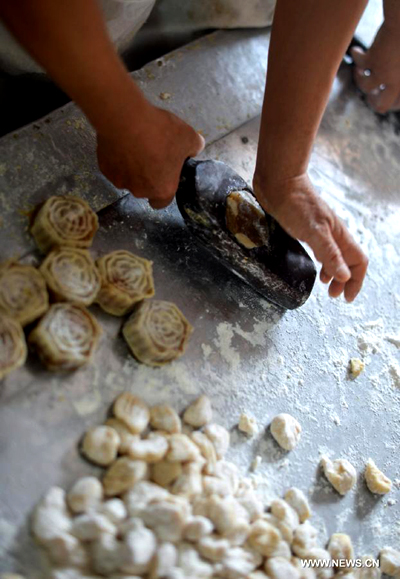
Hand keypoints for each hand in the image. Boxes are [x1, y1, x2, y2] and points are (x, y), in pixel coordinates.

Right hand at [97, 102, 204, 208]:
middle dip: (146, 176)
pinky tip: (121, 142)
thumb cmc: (161, 133)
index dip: (163, 190)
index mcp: (162, 190)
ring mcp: (120, 181)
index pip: (162, 203)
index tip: (164, 176)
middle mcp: (140, 191)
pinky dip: (117, 158)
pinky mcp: (104, 169)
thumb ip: (194, 146)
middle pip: (144, 189)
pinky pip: (113, 166)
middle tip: (150, 154)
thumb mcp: (188, 136)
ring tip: (134, 145)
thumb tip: (196, 147)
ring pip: (127, 178)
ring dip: (131, 167)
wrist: (126, 120)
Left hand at [253, 173, 367, 301]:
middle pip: (348, 261)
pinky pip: (320, 250)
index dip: (355, 281)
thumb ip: (329, 253)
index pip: (358, 262)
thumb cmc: (296, 204)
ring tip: (325, 285)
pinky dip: (321, 262)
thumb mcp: (314, 231)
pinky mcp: (305, 229)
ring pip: (334, 256)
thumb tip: (344, 276)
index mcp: (339, 235)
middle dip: (344, 280)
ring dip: (333, 273)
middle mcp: (333, 234)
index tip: (346, 298)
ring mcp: (320, 231)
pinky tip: (313, 266)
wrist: (279, 182)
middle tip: (334, 296)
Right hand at [351, 21, 399, 112]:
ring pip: (365, 87)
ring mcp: (384, 72)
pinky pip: (359, 64)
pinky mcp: (373, 61)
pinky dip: (356, 56)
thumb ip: (397, 74)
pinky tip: (356, 51)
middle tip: (371, 91)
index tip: (382, 92)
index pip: (396, 105)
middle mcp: (396, 82)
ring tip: (359, 69)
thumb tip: (382, 86)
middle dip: (372, 101)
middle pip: (381, 107)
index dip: (388, 101)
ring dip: (360, 78)